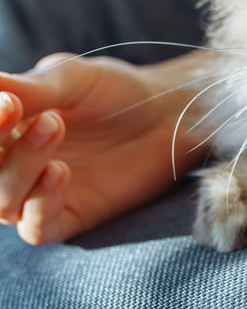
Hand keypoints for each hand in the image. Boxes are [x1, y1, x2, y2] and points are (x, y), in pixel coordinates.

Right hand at [0, 52, 207, 244]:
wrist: (168, 115)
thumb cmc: (116, 91)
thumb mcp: (73, 80)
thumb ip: (30, 88)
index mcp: (2, 132)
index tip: (9, 101)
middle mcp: (10, 167)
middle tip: (23, 109)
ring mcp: (36, 196)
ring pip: (0, 203)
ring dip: (19, 167)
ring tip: (54, 126)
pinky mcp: (68, 218)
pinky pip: (36, 228)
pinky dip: (40, 204)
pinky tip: (59, 171)